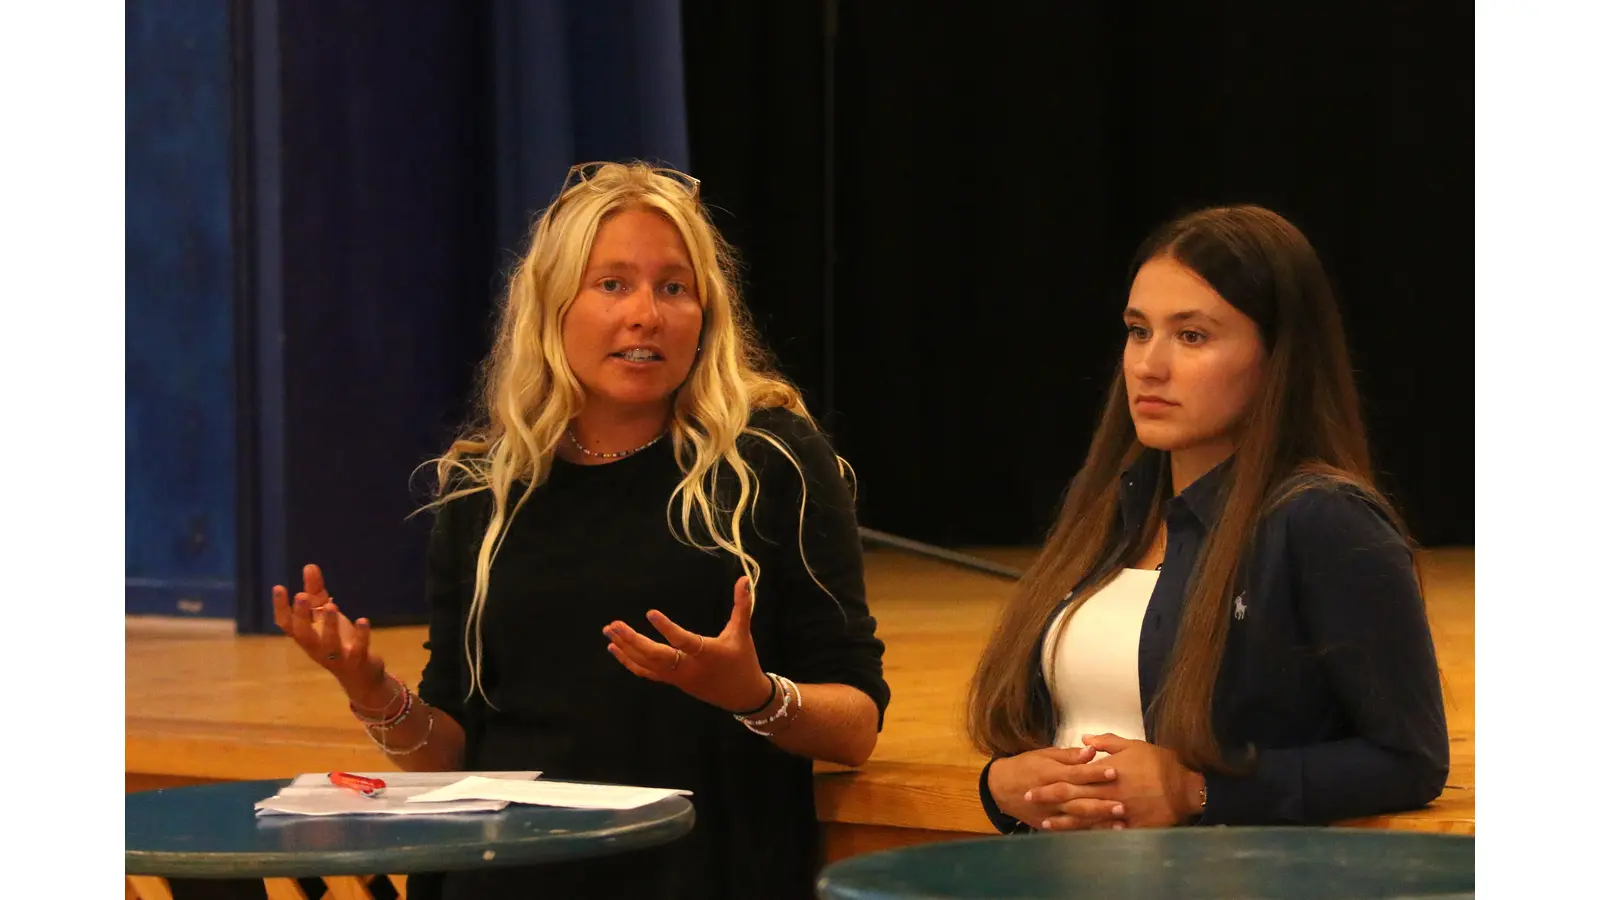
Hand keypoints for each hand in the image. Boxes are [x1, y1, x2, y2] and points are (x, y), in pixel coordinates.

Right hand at [272, 564, 387, 705]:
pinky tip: (363, 620)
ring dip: (329, 625)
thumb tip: (310, 566)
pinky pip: (358, 649)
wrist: (359, 675)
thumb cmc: (337, 641)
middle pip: (303, 634)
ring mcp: (336, 657)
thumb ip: (316, 592)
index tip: (279, 588)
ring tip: (331, 605)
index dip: (281, 607)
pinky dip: (361, 636)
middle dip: (301, 616)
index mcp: (306, 636)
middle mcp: (316, 648)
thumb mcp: (324, 616)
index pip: (286, 624)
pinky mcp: (357, 660)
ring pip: (329, 643)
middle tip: (301, 596)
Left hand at [604, 576, 771, 712]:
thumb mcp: (742, 633)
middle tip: (614, 624)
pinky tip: (614, 649)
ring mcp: (677, 677)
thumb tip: (744, 579)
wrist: (743, 696)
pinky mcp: (672, 681)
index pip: (683, 641)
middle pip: (656, 657)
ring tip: (609, 632)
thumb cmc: (743, 661)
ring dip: (626, 648)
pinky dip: (628, 661)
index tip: (649, 612)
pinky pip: (646, 672)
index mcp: (707, 654)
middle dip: (633, 641)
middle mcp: (688, 668)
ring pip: (647, 665)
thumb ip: (741, 606)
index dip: (666, 628)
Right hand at [986, 746, 1124, 830]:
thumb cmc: (1025, 766)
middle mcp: (1051, 795)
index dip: (1095, 773)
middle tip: (1123, 803)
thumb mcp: (1044, 755)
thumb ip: (1069, 755)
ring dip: (1097, 820)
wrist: (1000, 787)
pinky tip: (1103, 833)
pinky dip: (1086, 832)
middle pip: (1078, 799)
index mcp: (1051, 774)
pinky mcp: (1048, 824)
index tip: (1115, 772)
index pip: (1076, 773)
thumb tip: (1091, 750)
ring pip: (1076, 817)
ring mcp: (1049, 812)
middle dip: (1101, 802)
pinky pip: (1069, 829)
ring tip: (1118, 822)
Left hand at [1033, 733, 1202, 829]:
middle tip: (1029, 801)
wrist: (1185, 788)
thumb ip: (1106, 742)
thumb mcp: (1133, 745)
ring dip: (1063, 822)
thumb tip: (1084, 740)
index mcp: (1106, 772)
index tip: (1033, 784)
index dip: (1051, 782)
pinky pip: (1104, 832)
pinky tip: (1076, 839)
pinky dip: (1089, 835)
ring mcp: (1117, 812)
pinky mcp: (1128, 826)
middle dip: (1049, 800)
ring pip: (1084, 818)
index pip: (1072, 777)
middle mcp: (1107, 793)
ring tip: (1045, 824)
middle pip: (1072, 798)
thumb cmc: (1159, 764)